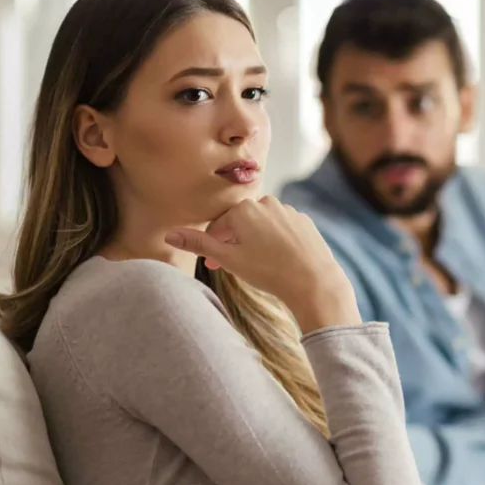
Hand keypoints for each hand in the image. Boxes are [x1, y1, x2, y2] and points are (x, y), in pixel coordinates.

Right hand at [165, 197, 360, 333]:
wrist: (314, 281)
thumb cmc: (269, 271)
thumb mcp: (229, 259)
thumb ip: (199, 244)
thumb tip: (170, 234)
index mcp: (244, 209)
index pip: (219, 226)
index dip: (214, 247)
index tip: (213, 266)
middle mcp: (266, 203)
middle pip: (241, 223)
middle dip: (234, 243)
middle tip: (234, 266)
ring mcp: (288, 211)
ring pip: (263, 226)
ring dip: (255, 241)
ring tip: (257, 264)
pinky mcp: (304, 222)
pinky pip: (283, 229)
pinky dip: (276, 241)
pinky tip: (278, 260)